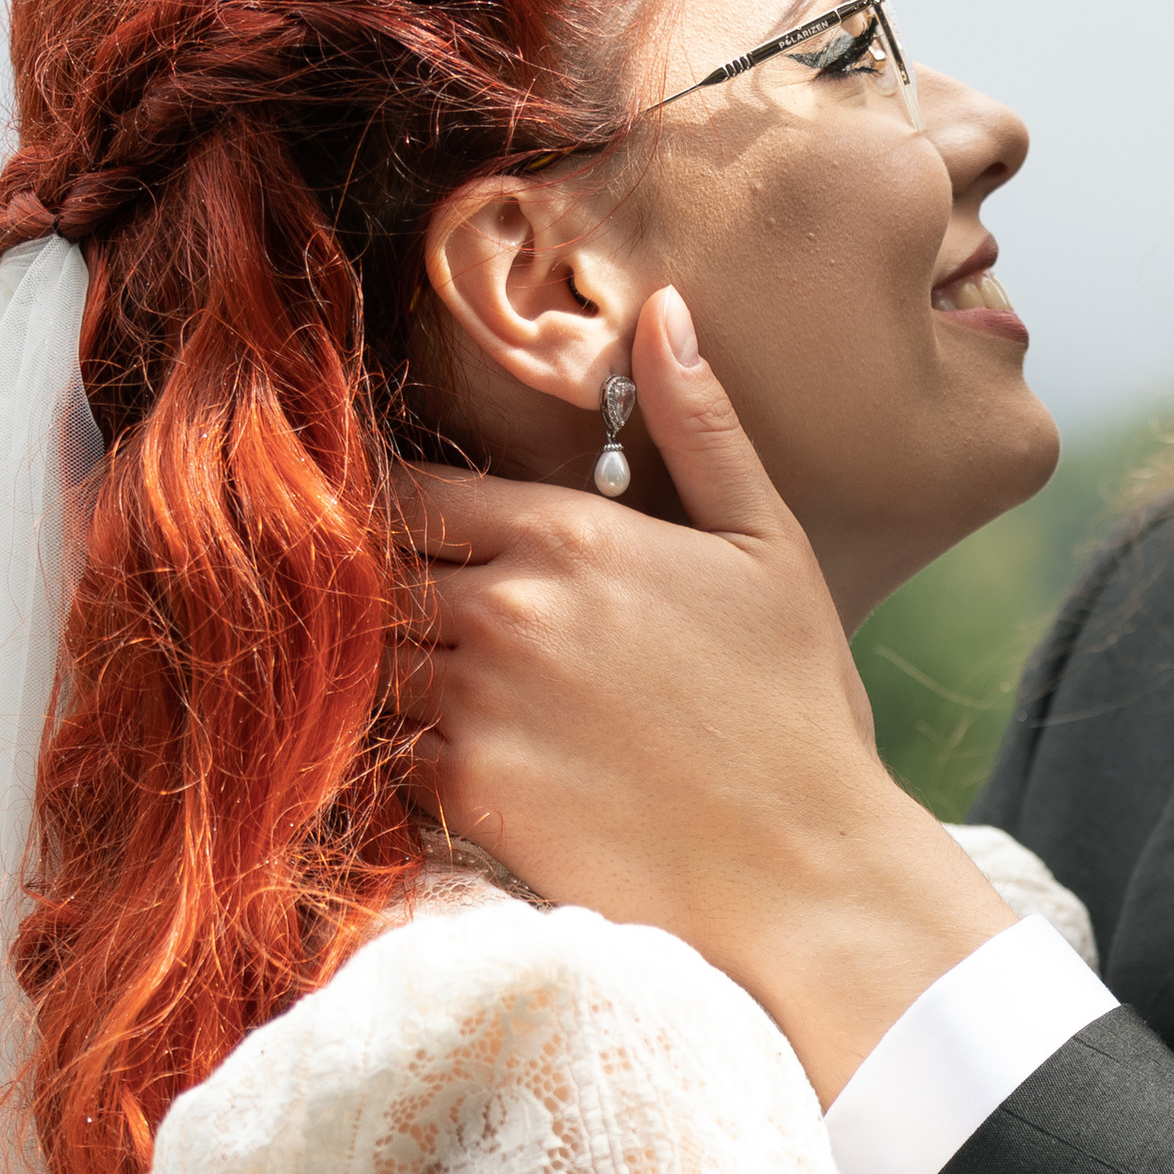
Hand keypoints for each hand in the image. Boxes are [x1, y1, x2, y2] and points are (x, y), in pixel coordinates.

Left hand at [403, 287, 1011, 1102]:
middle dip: (377, 589)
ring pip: (371, 661)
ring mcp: (476, 704)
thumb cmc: (795, 703)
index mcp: (564, 535)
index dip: (391, 506)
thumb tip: (663, 309)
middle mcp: (502, 610)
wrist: (802, 864)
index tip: (396, 527)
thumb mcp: (764, 544)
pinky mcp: (468, 793)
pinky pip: (386, 752)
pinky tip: (451, 754)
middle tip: (395, 612)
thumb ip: (701, 424)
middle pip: (372, 575)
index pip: (409, 492)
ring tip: (420, 683)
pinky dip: (401, 749)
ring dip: (386, 668)